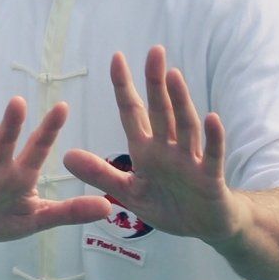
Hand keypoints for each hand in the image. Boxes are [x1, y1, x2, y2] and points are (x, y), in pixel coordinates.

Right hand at [0, 98, 111, 245]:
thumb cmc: (1, 217)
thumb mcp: (38, 218)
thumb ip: (69, 212)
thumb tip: (108, 208)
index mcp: (20, 174)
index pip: (37, 147)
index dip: (48, 129)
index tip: (63, 106)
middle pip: (6, 144)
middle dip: (13, 124)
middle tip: (20, 101)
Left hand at [62, 47, 247, 247]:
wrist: (204, 227)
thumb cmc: (168, 204)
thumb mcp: (128, 192)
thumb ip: (100, 174)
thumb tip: (65, 155)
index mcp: (146, 150)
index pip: (132, 112)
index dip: (124, 86)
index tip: (116, 58)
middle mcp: (168, 148)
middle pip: (161, 110)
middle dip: (156, 82)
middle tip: (154, 52)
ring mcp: (190, 160)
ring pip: (185, 126)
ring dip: (180, 102)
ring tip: (174, 75)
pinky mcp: (210, 178)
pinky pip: (211, 155)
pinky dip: (213, 138)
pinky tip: (212, 117)